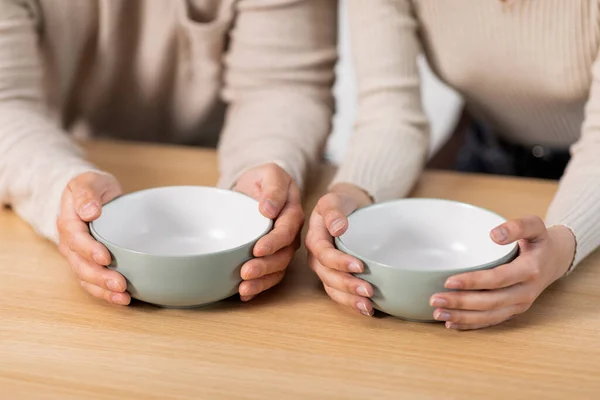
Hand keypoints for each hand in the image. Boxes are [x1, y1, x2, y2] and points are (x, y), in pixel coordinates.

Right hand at [57, 172, 129, 304]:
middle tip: (120, 283)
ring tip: (123, 296)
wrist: (91, 196)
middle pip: (80, 264)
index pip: (76, 239)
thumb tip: (90, 211)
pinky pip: (93, 283)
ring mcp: (78, 256)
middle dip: (99, 276)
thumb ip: (87, 194)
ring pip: (86, 277)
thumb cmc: (92, 188)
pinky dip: (105, 293)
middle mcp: (70, 243)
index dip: (89, 250)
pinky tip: (122, 299)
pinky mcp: (89, 264)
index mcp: (69, 222)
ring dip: (103, 289)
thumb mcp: (89, 181)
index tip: (106, 257)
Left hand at [233, 163, 303, 300]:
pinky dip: (258, 287)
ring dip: (261, 281)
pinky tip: (245, 294)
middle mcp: (291, 234)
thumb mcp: (270, 173)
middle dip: (265, 267)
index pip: (286, 231)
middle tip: (245, 272)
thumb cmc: (263, 179)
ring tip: (244, 288)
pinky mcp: (272, 257)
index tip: (257, 249)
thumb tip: (269, 209)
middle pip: (283, 255)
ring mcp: (283, 248)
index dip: (273, 242)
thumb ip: (273, 188)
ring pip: (278, 269)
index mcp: (293, 214)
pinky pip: (270, 276)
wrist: (257, 187)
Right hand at [306, 183, 373, 315]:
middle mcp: (316, 257)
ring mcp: (324, 268)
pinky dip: (351, 302)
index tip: (360, 266)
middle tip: (368, 291)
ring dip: (349, 299)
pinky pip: (339, 293)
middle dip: (347, 285)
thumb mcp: (334, 200)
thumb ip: (333, 211)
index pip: (323, 254)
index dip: (339, 262)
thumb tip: (337, 228)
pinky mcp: (335, 276)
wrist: (348, 207)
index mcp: (314, 238)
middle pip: (327, 275)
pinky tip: (367, 308)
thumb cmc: (341, 203)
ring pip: (332, 288)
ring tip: (368, 306)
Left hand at [430, 216, 575, 329]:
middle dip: (461, 303)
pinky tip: (450, 323)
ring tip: (437, 313)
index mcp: (529, 270)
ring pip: (489, 316)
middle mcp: (525, 292)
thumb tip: (494, 234)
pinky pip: (491, 321)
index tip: (448, 281)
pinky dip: (470, 325)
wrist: (555, 260)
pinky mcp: (513, 311)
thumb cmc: (539, 242)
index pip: (498, 279)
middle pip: (490, 301)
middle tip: (435, 299)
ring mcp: (519, 305)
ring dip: (462, 317)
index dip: (473, 282)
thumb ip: (517, 226)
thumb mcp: (535, 226)